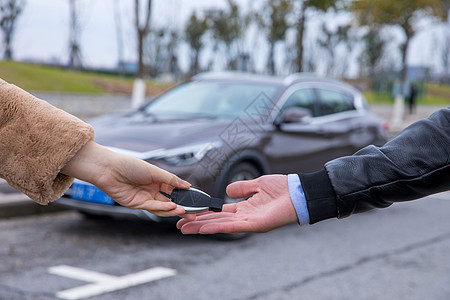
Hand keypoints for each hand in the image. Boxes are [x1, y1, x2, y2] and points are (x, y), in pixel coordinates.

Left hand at [61, 141, 192, 217]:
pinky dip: (163, 208)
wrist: (108, 169)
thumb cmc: (128, 165)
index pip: (174, 190)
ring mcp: (144, 198)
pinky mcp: (136, 205)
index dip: (185, 195)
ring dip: (174, 209)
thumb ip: (171, 179)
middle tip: (194, 212)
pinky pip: (152, 208)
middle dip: (182, 207)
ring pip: (162, 207)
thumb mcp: (154, 171)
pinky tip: (173, 207)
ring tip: (185, 211)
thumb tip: (187, 185)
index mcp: (157, 180)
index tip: (195, 200)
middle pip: (170, 201)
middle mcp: (151, 190)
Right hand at [177, 175, 298, 233]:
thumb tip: (227, 191)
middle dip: (197, 223)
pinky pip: (233, 226)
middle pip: (216, 221)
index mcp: (245, 208)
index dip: (204, 214)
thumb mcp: (258, 184)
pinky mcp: (256, 225)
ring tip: (185, 228)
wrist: (300, 193)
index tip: (190, 214)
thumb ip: (242, 188)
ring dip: (202, 227)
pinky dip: (217, 227)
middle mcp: (245, 216)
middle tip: (180, 224)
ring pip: (221, 226)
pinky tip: (204, 227)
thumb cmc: (284, 189)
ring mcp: (249, 222)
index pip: (220, 213)